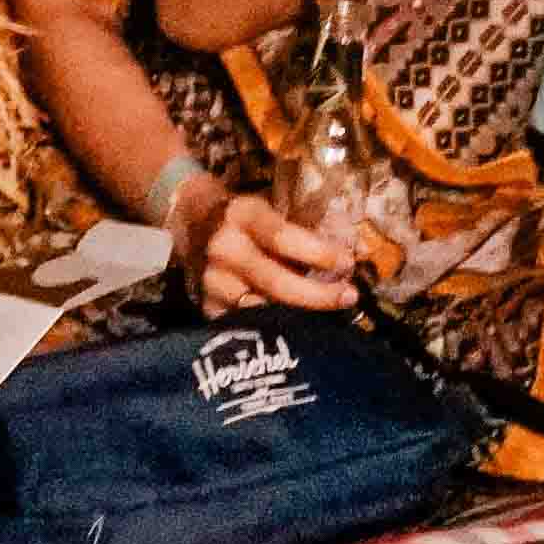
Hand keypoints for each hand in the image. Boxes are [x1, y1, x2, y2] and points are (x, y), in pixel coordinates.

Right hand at [181, 184, 365, 313]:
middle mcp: (224, 250)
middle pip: (275, 281)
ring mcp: (212, 282)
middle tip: (349, 297)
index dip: (318, 253)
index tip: (348, 263)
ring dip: (300, 318)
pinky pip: (246, 326)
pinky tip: (299, 332)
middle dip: (317, 295)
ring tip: (330, 320)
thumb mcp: (267, 210)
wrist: (190, 220)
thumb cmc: (243, 216)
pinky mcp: (207, 308)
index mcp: (242, 217)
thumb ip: (303, 232)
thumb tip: (353, 257)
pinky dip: (275, 330)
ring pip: (262, 310)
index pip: (283, 238)